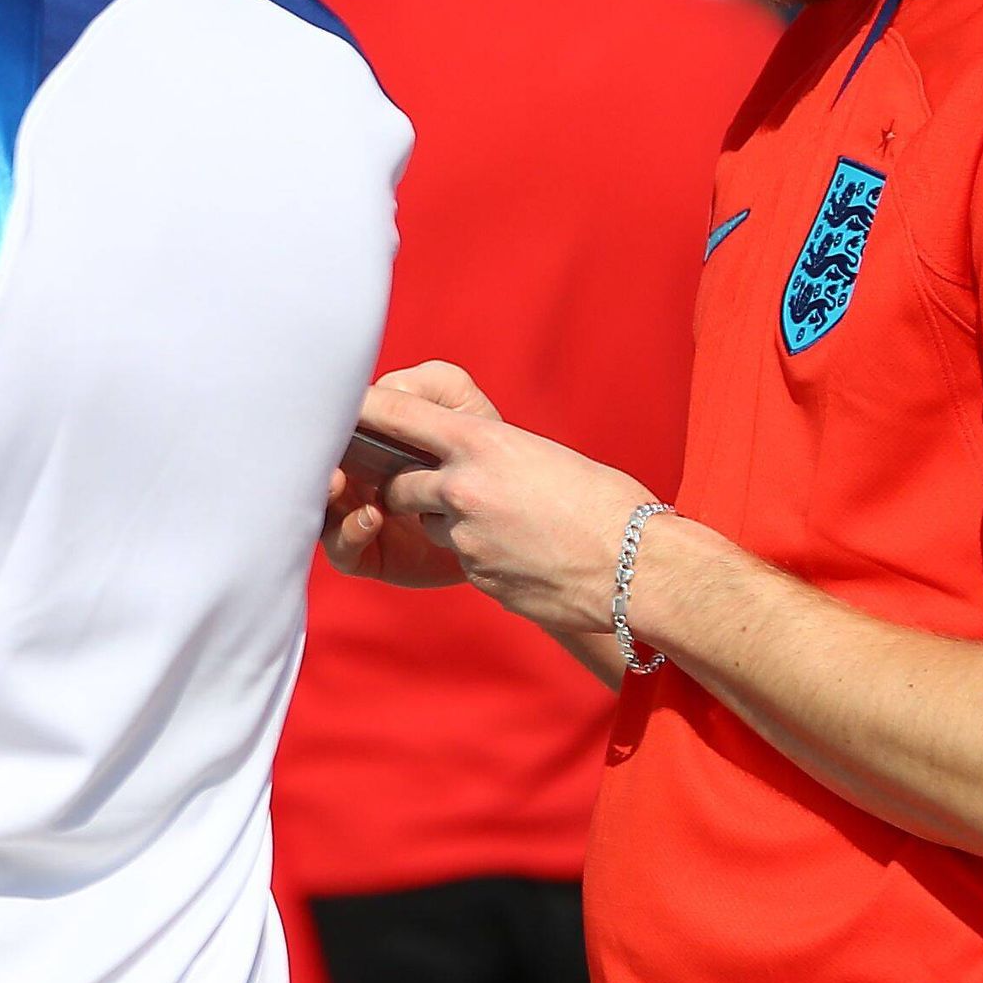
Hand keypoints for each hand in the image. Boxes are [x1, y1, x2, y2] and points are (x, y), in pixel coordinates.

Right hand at [320, 360, 497, 587]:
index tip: (329, 408)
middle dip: (313, 456)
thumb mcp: (462, 406)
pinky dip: (351, 531)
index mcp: (365, 435)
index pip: (331, 424)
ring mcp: (354, 513)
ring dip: (323, 493)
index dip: (326, 416)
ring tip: (337, 482)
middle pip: (315, 466)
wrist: (506, 519)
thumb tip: (386, 391)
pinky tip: (373, 516)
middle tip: (322, 445)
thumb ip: (432, 386)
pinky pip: (343, 548)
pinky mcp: (366, 553)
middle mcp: (351, 472)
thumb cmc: (480, 454)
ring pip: (319, 507)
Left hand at [354, 363, 656, 639]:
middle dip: (410, 489)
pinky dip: (479, 556)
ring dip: (448, 525)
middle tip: (447, 489)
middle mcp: (461, 487)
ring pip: (428, 526)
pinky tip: (522, 554)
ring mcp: (464, 536)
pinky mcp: (474, 575)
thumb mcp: (543, 456)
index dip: (366, 411)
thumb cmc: (606, 504)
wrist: (638, 567)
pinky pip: (459, 559)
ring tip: (505, 524)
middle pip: (400, 484)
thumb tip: (461, 461)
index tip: (344, 408)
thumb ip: (492, 454)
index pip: (399, 416)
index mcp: (482, 443)